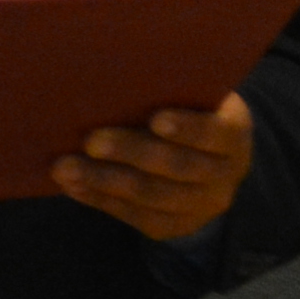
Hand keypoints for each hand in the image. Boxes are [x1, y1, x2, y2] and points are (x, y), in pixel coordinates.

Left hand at [54, 91, 253, 242]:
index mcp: (234, 134)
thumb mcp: (194, 95)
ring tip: (66, 167)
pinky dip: (101, 200)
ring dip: (105, 181)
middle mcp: (225, 174)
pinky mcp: (175, 225)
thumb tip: (115, 73)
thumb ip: (171, 87)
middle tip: (92, 141)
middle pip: (178, 166)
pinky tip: (73, 186)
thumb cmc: (187, 109)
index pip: (215, 133)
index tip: (156, 119)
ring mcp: (202, 205)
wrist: (207, 158)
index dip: (187, 128)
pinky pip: (136, 217)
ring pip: (152, 197)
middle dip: (131, 153)